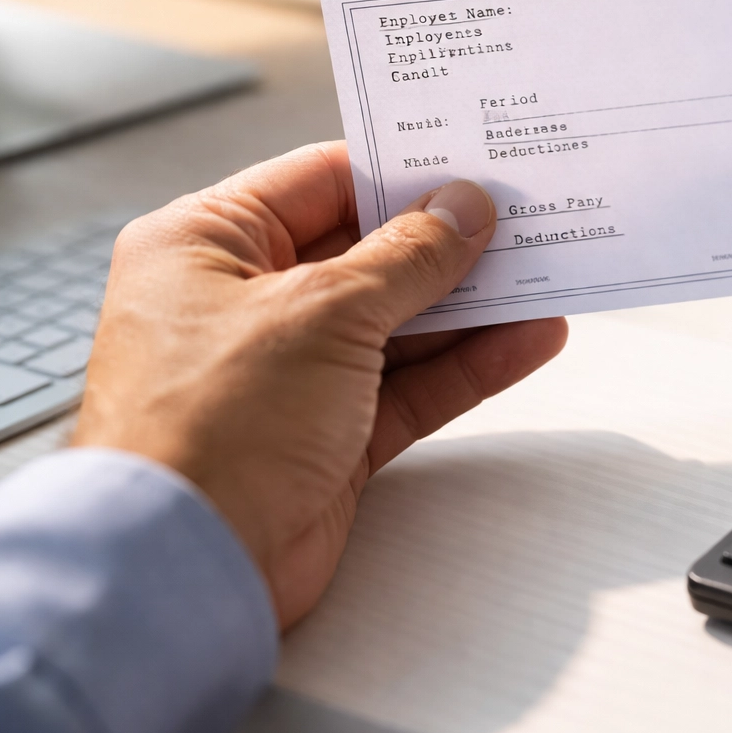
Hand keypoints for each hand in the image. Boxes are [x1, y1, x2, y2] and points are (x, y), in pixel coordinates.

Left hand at [72, 141, 566, 627]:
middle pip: (367, 254)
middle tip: (523, 220)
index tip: (473, 167)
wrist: (186, 565)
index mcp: (205, 243)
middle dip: (447, 243)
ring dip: (471, 306)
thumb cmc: (211, 426)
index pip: (320, 183)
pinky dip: (466, 365)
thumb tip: (462, 210)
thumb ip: (408, 257)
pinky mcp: (328, 436)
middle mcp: (241, 302)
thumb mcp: (324, 310)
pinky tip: (526, 339)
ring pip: (398, 323)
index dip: (401, 173)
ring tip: (545, 276)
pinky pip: (409, 386)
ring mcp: (288, 373)